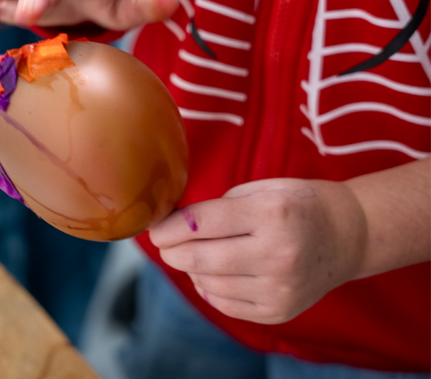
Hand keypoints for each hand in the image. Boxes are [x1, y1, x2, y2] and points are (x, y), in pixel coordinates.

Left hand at [149, 178, 367, 323]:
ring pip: (207, 284)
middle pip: (199, 259)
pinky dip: (210, 287)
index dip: (169, 227)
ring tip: (201, 253)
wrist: (347, 236)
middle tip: (165, 243)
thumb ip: (215, 208)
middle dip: (172, 251)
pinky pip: (223, 304)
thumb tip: (169, 228)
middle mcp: (278, 254)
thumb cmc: (296, 205)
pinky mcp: (278, 311)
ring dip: (193, 268)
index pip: (202, 223)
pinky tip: (219, 272)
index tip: (154, 228)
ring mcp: (280, 288)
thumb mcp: (259, 190)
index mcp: (272, 214)